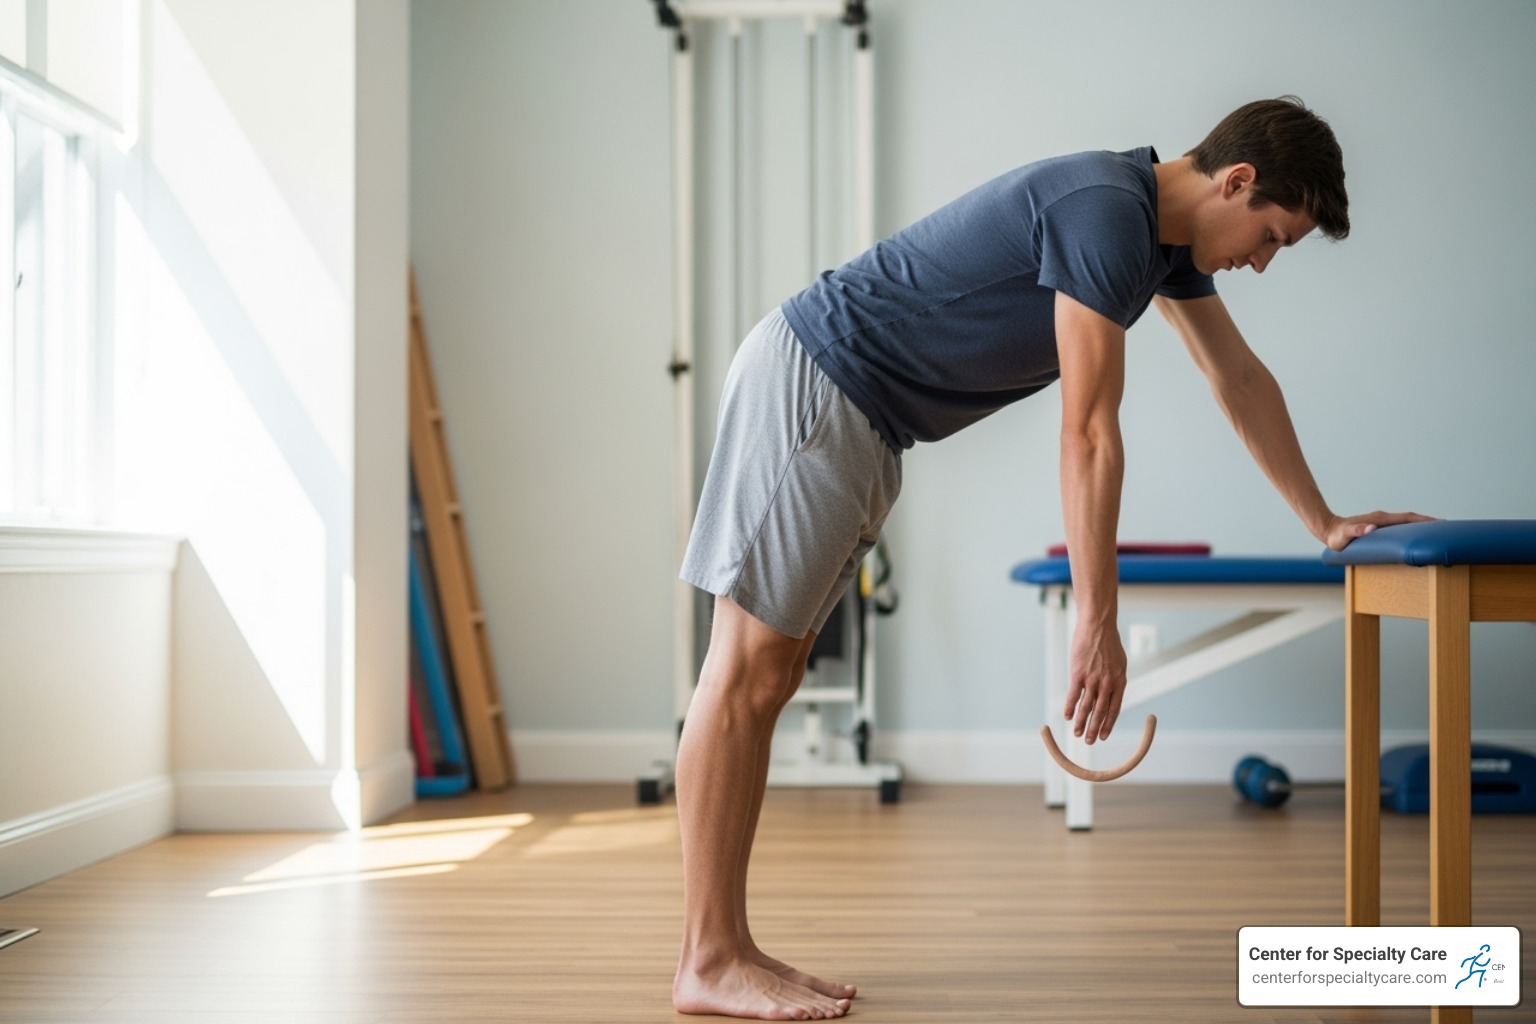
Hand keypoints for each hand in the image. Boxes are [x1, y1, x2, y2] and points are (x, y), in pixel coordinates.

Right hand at [1065, 621, 1126, 743]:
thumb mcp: (1119, 663)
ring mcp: (1092, 679)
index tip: (1104, 736)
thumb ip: (1115, 679)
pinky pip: (1073, 695)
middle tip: (1089, 741)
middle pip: (1100, 712)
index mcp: (1120, 682)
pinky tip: (1066, 716)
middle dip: (1094, 729)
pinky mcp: (1078, 674)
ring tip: (1076, 734)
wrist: (1098, 625)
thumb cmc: (1108, 642)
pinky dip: (1069, 707)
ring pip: (1086, 707)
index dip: (1108, 724)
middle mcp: (1107, 684)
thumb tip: (1111, 694)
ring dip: (1080, 723)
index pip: (1114, 709)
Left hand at [1323, 510, 1437, 551]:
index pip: (1407, 518)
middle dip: (1429, 522)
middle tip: (1447, 527)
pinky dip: (1411, 528)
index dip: (1423, 521)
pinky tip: (1416, 536)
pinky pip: (1400, 527)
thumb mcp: (1345, 535)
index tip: (1440, 522)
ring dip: (1422, 525)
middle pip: (1411, 518)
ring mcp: (1382, 522)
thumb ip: (1356, 530)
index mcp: (1380, 519)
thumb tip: (1371, 528)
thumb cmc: (1336, 536)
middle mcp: (1383, 518)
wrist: (1328, 530)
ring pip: (1406, 522)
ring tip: (1438, 531)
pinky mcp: (1379, 527)